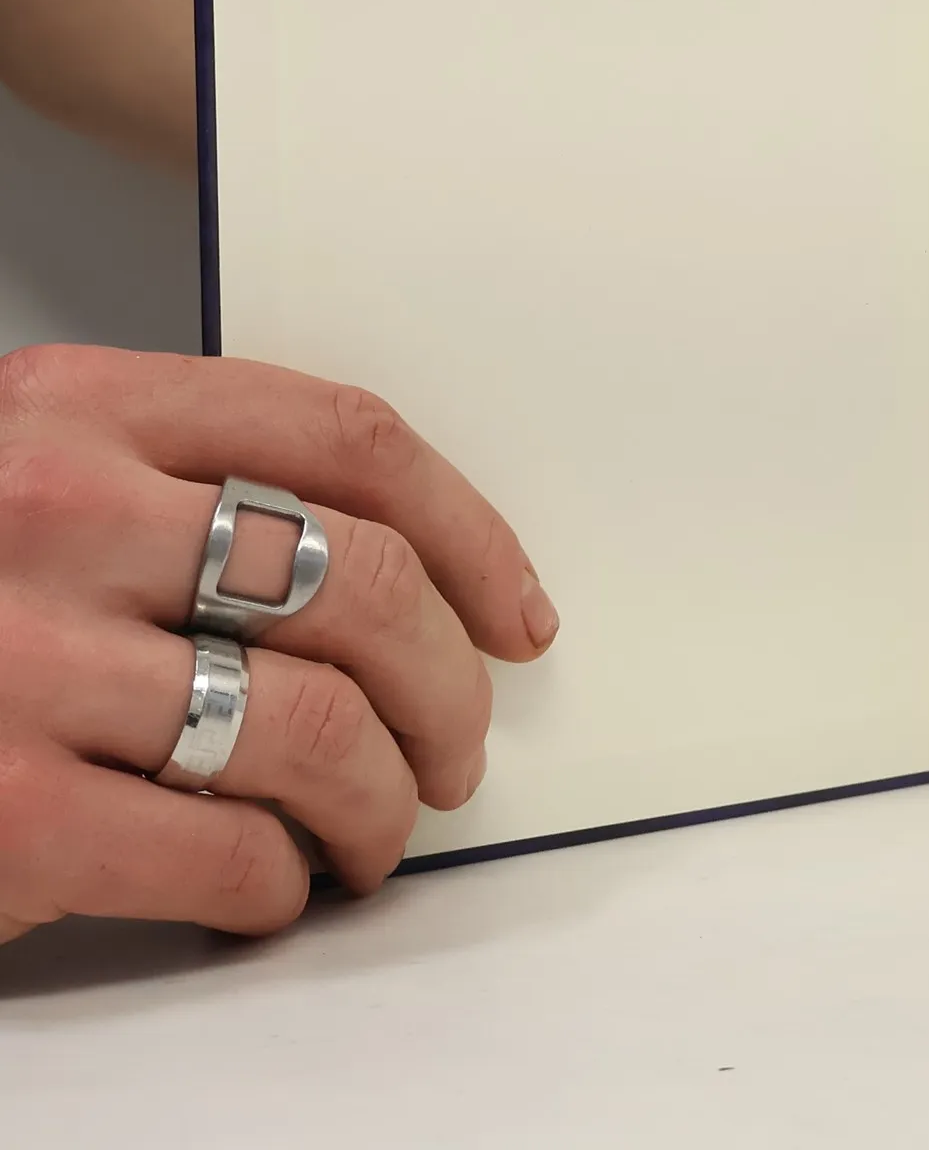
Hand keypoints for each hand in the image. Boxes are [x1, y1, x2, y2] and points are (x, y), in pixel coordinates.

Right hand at [0, 346, 558, 941]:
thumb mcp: (28, 473)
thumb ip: (183, 485)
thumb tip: (402, 576)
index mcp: (84, 406)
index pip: (350, 438)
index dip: (472, 532)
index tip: (517, 612)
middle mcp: (56, 510)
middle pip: (366, 584)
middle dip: (450, 687)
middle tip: (458, 746)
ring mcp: (20, 661)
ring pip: (317, 728)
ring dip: (384, 801)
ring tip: (378, 827)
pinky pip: (225, 852)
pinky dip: (282, 884)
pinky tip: (273, 883)